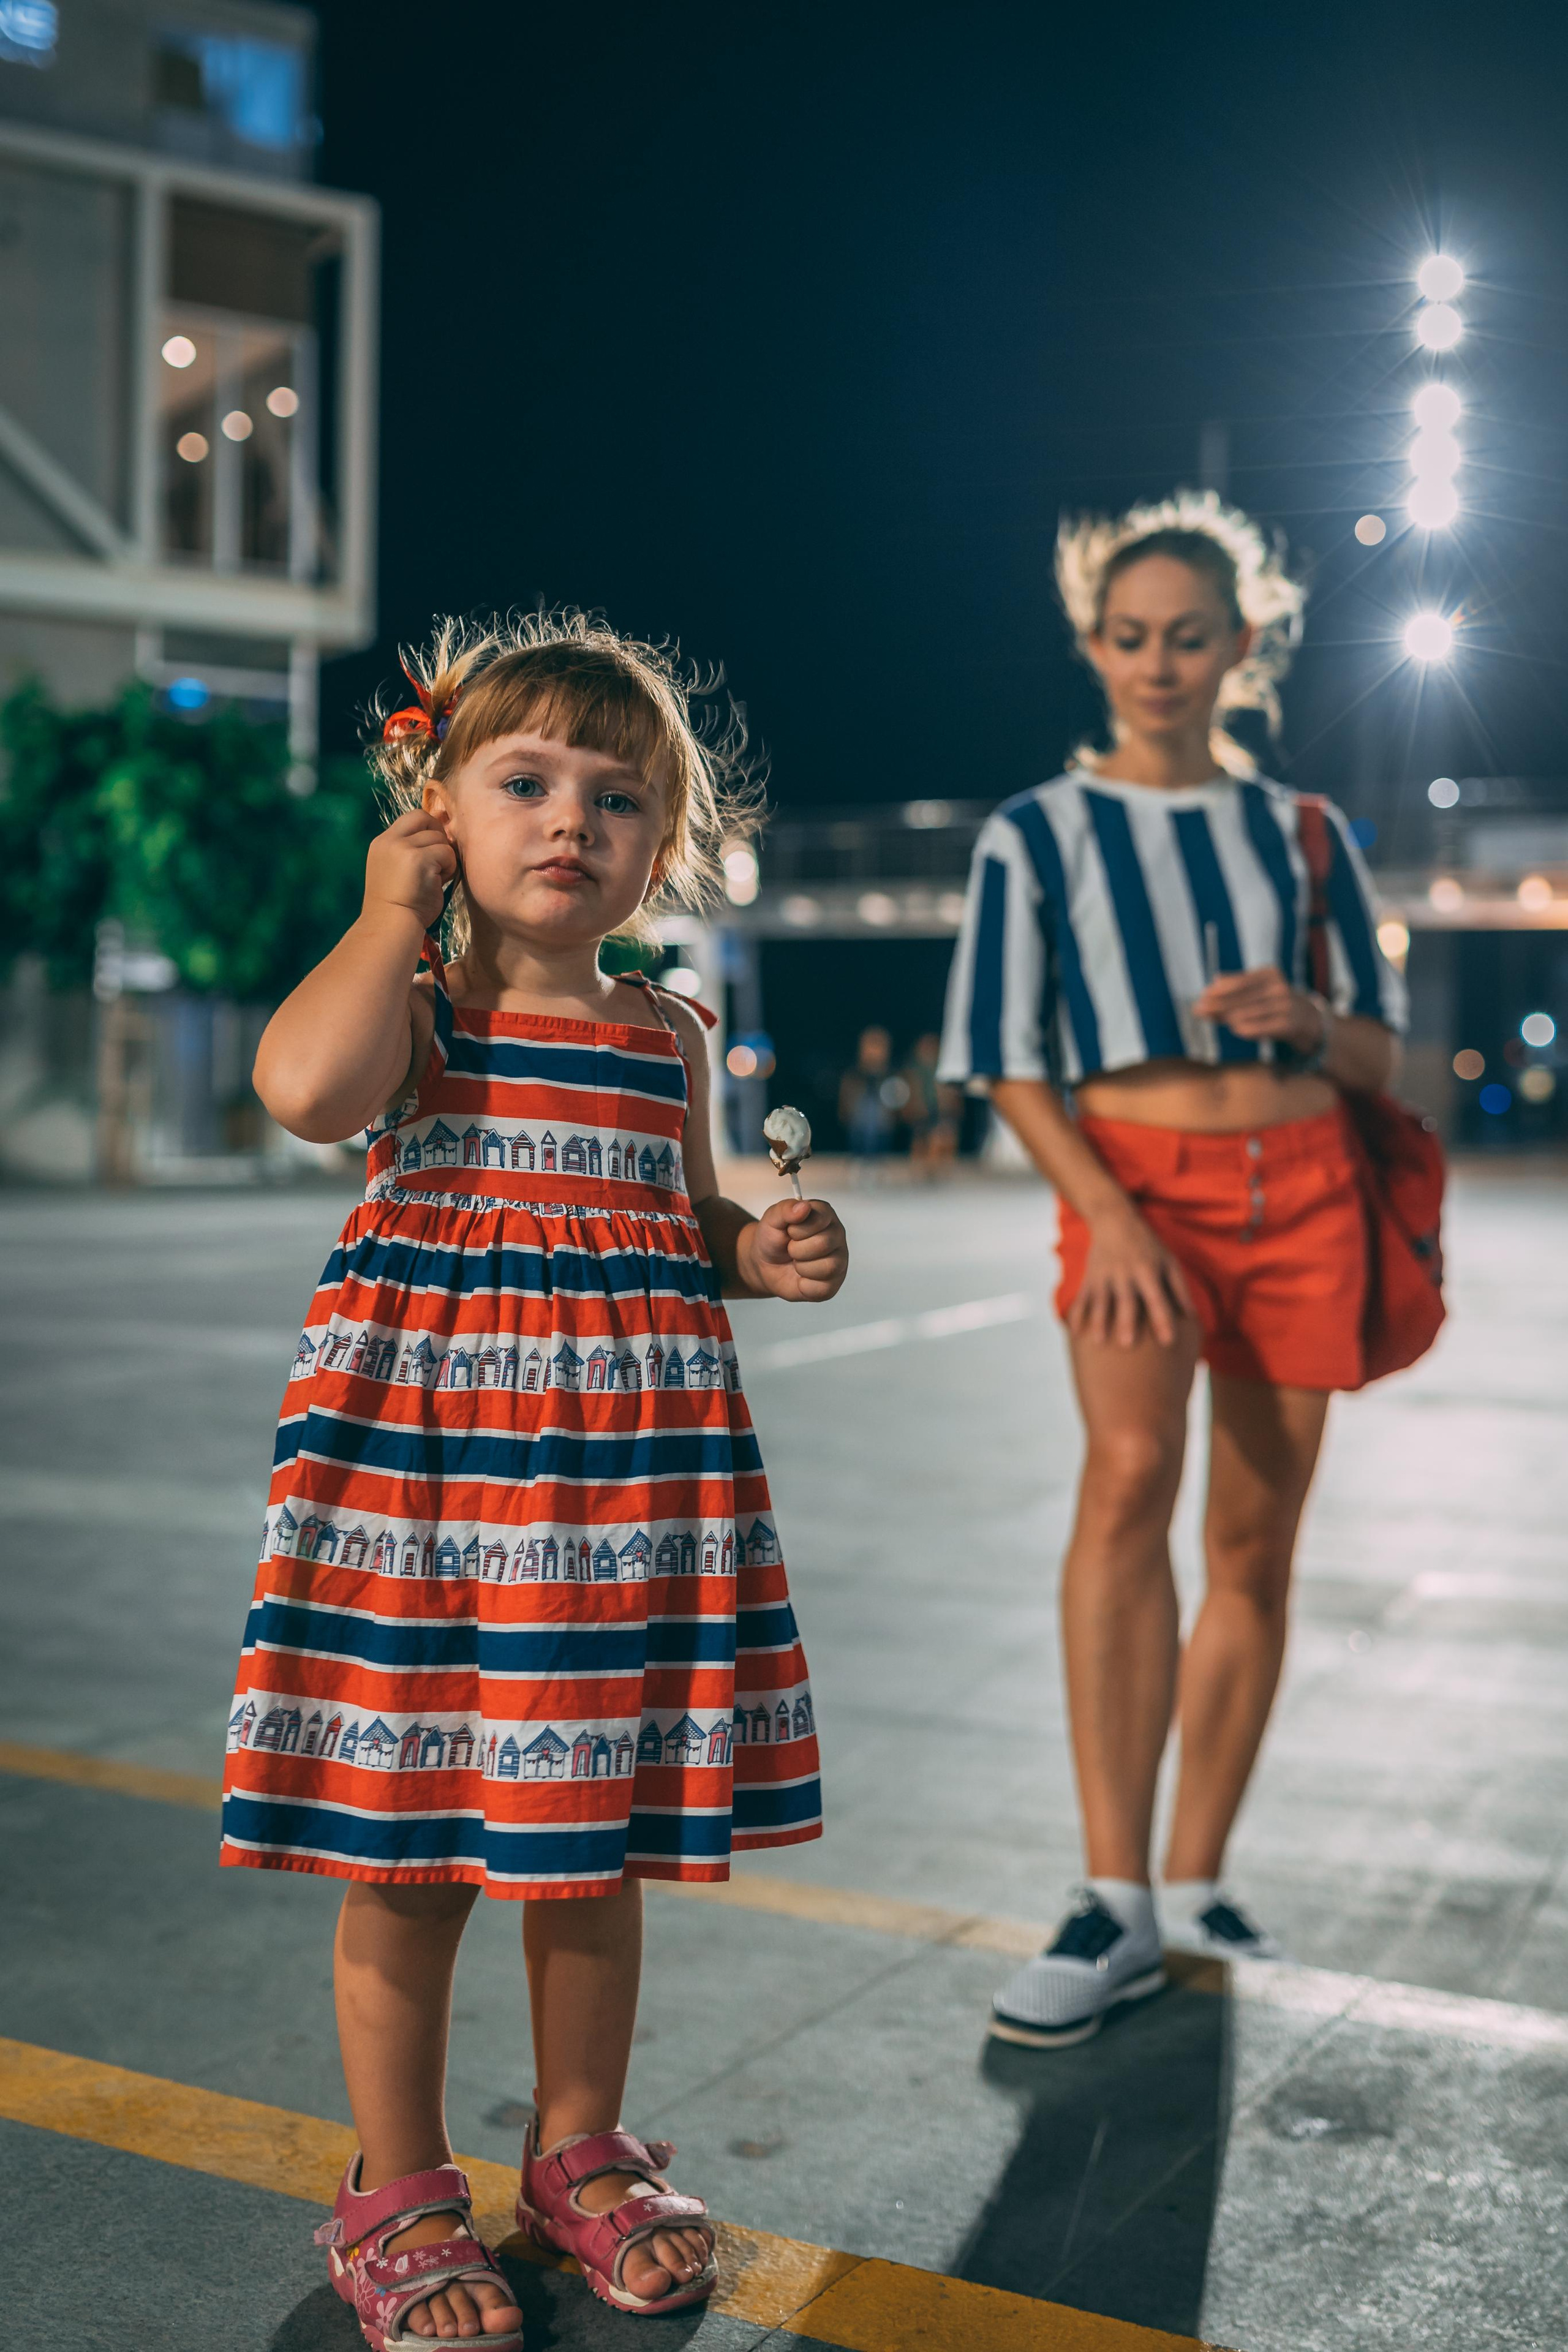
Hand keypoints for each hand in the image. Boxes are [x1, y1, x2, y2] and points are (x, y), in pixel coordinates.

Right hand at [363, 809, 456, 931]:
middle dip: (438, 836)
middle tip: (439, 860)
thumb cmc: (398, 904)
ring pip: (439, 838)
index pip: (412, 817)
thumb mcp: (395, 869)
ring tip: (436, 878)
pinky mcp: (419, 860)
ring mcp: (403, 849)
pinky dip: (449, 869)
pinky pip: (447, 854)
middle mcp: (390, 841)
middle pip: (425, 818)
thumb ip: (410, 850)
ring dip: (445, 858)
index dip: (429, 828)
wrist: (390, 925)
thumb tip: (440, 836)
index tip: (433, 849)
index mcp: (382, 843)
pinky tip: (439, 884)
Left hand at [740, 1198, 848, 1301]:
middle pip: (824, 1244)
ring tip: (797, 1262)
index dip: (797, 1229)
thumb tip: (803, 1207)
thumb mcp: (772, 1219)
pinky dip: (804, 1285)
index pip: (819, 1220)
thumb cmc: (773, 1239)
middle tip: (791, 1248)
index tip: (790, 1230)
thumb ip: (786, 1209)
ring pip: (827, 1267)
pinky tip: (801, 1277)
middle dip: (797, 1249)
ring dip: (802, 1267)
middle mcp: (836, 1236)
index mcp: (825, 1215)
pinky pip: (822, 1288)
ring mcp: (838, 1260)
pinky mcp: (833, 1283)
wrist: (765, 1265)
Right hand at [1070, 1203, 1194, 1348]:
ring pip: (1100, 1301)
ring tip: (1098, 1342)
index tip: (1168, 1342)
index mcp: (1148, 1270)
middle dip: (1126, 1322)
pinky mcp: (1089, 1278)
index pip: (1157, 1298)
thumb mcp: (1168, 1260)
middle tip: (1127, 1345)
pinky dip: (1077, 1315)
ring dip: (1098, 1321)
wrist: (1113, 1220)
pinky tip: (1075, 1333)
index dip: (1162, 1319)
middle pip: (1126, 1300)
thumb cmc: (1148, 1246)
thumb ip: (1180, 1288)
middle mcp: (1125, 1273)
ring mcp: (1104, 1276)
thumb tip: (1192, 1317)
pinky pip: (1081, 1299)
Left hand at [1192, 966, 1323, 1052]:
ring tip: (1211, 1018)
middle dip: (1215, 1004)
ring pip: (1246, 1013)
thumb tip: (1214, 980)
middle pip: (1239, 998)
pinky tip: (1234, 1029)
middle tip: (1197, 1010)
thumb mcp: (1260, 988)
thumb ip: (1238, 985)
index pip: (1238, 982)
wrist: (1309, 1019)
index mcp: (1270, 974)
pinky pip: (1259, 1028)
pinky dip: (1244, 1029)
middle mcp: (1278, 988)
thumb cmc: (1275, 1002)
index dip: (1217, 990)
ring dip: (1226, 1017)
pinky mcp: (1288, 1025)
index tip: (1201, 996)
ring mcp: (1284, 1006)